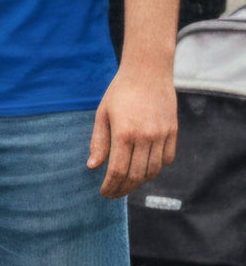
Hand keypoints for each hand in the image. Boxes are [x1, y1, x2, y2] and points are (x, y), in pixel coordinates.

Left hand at [87, 65, 177, 197]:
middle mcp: (145, 137)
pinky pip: (167, 160)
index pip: (118, 171)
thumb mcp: (103, 113)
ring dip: (140, 181)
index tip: (104, 193)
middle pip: (136, 176)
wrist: (147, 71)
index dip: (111, 186)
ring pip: (153, 171)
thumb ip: (99, 141)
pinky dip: (156, 168)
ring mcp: (161, 135)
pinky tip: (145, 167)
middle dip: (123, 189)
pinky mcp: (172, 132)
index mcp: (124, 132)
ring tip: (127, 182)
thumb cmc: (120, 92)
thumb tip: (93, 167)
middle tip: (114, 193)